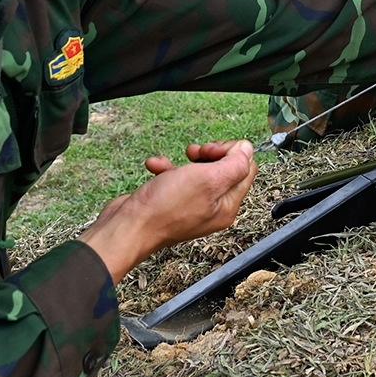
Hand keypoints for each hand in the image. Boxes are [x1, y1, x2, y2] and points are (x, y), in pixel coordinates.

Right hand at [81, 140, 256, 281]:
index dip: (232, 152)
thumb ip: (234, 164)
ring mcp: (191, 205)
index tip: (214, 149)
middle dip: (210, 153)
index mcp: (227, 205)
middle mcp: (212, 208)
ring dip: (187, 159)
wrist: (128, 226)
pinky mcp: (171, 202)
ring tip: (178, 160)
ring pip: (199, 170)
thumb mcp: (208, 179)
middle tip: (197, 152)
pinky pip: (175, 177)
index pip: (246, 170)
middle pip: (224, 168)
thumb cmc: (164, 208)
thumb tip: (247, 150)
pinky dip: (166, 168)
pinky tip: (155, 167)